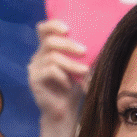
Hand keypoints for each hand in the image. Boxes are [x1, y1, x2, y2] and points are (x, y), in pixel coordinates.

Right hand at [28, 19, 88, 136]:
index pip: (43, 29)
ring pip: (52, 57)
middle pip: (49, 41)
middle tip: (84, 51)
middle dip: (69, 44)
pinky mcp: (34, 81)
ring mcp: (34, 68)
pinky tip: (70, 84)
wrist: (65, 111)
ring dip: (71, 63)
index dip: (53, 25)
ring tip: (84, 72)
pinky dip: (63, 76)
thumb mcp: (81, 64)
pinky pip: (49, 71)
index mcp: (47, 48)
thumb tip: (102, 36)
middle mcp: (38, 56)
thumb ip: (83, 52)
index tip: (68, 28)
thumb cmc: (75, 85)